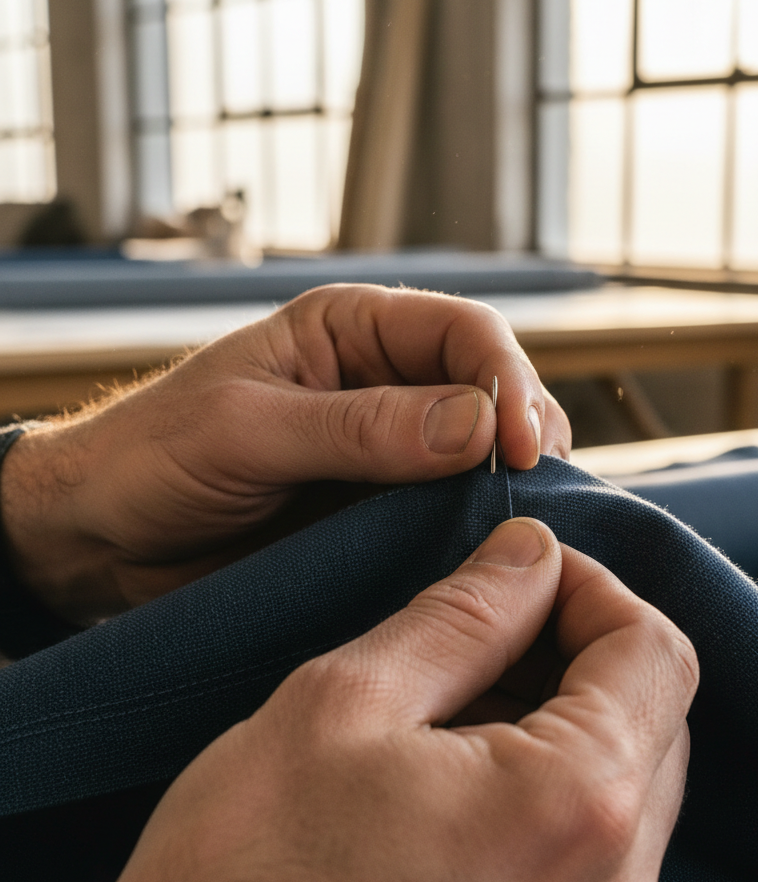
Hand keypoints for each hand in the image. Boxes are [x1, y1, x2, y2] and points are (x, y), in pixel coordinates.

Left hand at [0, 285, 570, 619]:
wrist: (102, 537)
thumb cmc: (154, 457)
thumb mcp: (249, 431)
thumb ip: (361, 427)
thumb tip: (477, 426)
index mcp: (352, 330)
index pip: (465, 331)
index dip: (508, 381)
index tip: (520, 447)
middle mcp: (385, 381)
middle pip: (492, 388)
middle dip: (523, 431)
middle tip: (530, 491)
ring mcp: (389, 449)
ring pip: (483, 454)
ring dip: (508, 484)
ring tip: (517, 524)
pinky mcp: (383, 508)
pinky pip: (449, 510)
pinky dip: (475, 528)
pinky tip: (484, 551)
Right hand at [81, 519, 697, 881]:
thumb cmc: (245, 878)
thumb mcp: (346, 702)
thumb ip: (465, 614)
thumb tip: (530, 553)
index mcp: (573, 808)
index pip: (655, 651)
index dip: (593, 587)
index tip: (525, 572)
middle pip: (658, 715)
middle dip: (582, 647)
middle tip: (487, 626)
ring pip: (630, 779)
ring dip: (565, 714)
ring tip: (458, 701)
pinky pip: (596, 845)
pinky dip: (551, 784)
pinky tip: (462, 772)